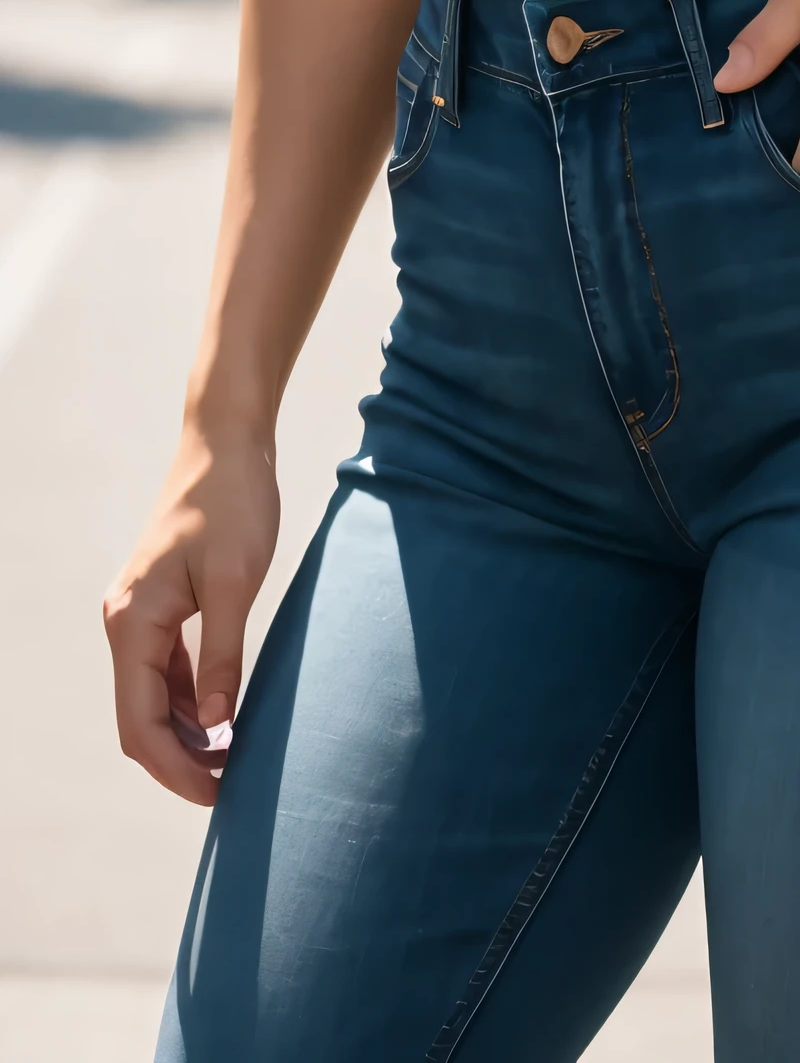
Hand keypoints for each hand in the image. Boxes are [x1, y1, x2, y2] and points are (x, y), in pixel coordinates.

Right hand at [104, 420, 280, 806]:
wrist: (227, 441)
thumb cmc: (233, 502)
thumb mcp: (235, 582)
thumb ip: (222, 657)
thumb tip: (217, 727)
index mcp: (132, 621)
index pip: (140, 723)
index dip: (177, 769)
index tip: (220, 797)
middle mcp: (124, 622)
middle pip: (140, 719)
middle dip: (180, 761)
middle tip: (231, 792)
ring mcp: (139, 614)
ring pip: (152, 698)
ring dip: (186, 735)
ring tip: (233, 764)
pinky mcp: (161, 605)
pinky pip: (166, 671)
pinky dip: (190, 702)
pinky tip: (225, 720)